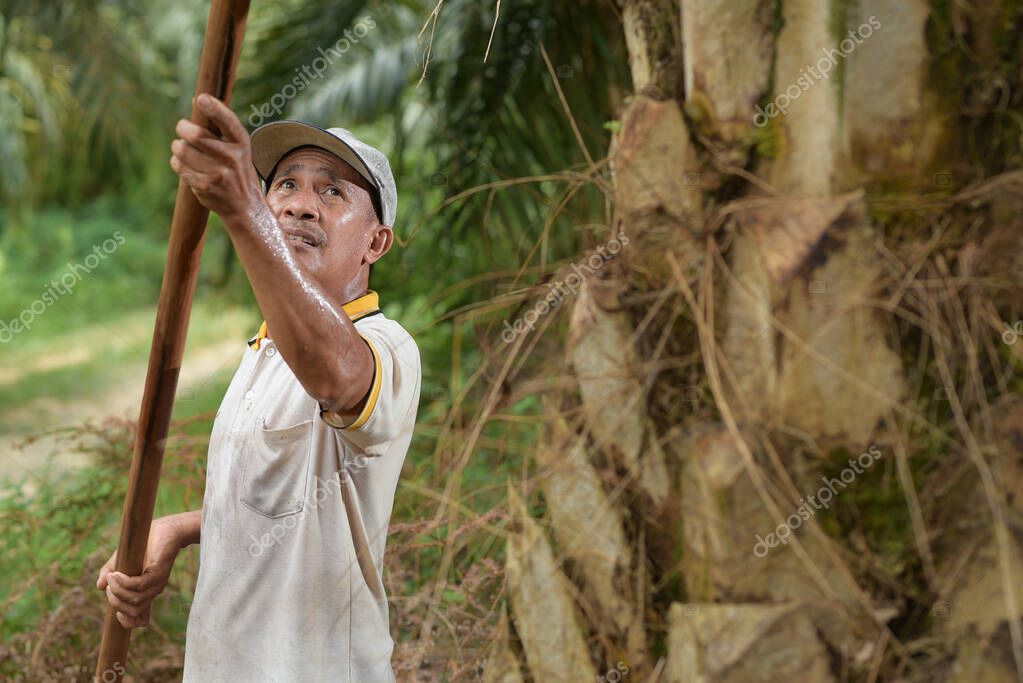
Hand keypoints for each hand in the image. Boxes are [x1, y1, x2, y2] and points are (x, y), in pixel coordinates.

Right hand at [96, 517, 183, 628]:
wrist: (164, 528)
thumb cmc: (143, 546)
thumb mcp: (120, 561)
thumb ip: (109, 574)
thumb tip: (99, 586)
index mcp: (145, 592)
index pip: (140, 618)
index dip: (126, 622)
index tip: (115, 614)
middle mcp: (152, 590)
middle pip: (133, 611)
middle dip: (115, 602)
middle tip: (108, 586)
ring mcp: (157, 582)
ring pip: (135, 599)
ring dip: (117, 590)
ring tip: (111, 576)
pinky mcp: (159, 571)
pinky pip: (140, 584)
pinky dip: (124, 582)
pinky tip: (116, 574)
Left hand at [170, 93, 263, 221]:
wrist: (245, 205)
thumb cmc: (236, 169)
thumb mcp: (237, 147)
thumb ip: (219, 125)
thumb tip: (197, 99)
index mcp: (241, 142)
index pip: (228, 121)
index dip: (214, 108)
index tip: (201, 98)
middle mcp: (232, 157)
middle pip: (195, 134)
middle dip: (182, 128)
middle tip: (182, 129)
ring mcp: (218, 173)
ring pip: (182, 150)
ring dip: (177, 147)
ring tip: (181, 148)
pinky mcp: (205, 186)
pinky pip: (179, 166)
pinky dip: (177, 162)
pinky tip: (183, 163)